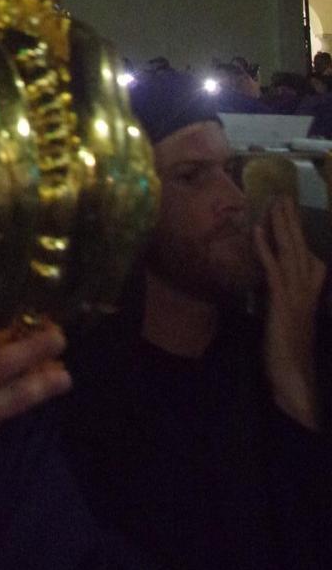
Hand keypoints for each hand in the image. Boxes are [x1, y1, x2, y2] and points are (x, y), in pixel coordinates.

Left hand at [256, 195, 326, 428]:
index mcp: (310, 292)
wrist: (293, 374)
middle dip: (291, 220)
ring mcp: (296, 293)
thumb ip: (285, 294)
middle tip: (283, 195)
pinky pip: (272, 267)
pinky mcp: (282, 300)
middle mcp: (307, 288)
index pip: (309, 257)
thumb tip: (274, 274)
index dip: (301, 234)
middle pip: (300, 247)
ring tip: (274, 203)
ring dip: (281, 225)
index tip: (293, 212)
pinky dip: (265, 247)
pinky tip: (257, 229)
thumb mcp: (289, 315)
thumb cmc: (288, 347)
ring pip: (289, 251)